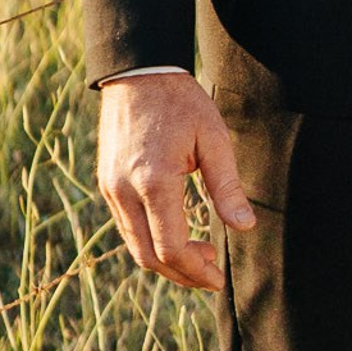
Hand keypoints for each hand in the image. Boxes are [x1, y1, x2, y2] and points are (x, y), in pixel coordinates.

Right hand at [98, 71, 253, 290]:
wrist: (139, 73)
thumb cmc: (181, 102)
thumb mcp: (213, 139)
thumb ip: (227, 186)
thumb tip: (244, 227)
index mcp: (154, 182)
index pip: (171, 247)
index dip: (196, 270)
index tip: (218, 278)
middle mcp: (124, 191)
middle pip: (149, 256)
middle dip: (181, 273)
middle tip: (212, 274)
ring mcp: (111, 189)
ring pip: (134, 246)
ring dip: (165, 260)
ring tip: (200, 256)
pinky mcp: (107, 184)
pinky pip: (127, 227)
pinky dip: (150, 241)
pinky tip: (176, 234)